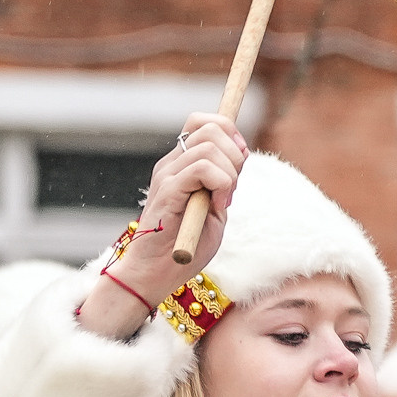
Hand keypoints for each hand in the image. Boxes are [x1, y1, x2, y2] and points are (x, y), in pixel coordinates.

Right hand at [77, 113, 248, 340]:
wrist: (155, 274)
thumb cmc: (186, 248)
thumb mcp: (214, 210)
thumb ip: (225, 183)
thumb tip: (240, 154)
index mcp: (181, 165)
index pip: (203, 122)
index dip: (229, 131)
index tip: (241, 160)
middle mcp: (172, 164)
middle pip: (211, 127)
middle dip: (235, 153)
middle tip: (233, 187)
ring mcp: (167, 175)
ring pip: (210, 145)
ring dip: (230, 173)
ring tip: (223, 201)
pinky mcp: (168, 190)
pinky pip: (202, 168)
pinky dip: (221, 183)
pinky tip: (218, 205)